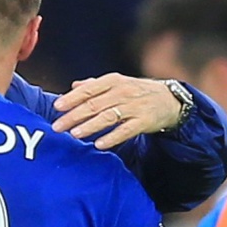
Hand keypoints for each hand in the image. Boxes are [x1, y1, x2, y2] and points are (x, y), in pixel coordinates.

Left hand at [52, 74, 181, 148]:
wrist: (170, 100)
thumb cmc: (137, 92)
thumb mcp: (117, 83)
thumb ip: (95, 85)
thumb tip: (73, 87)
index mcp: (113, 81)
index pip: (88, 90)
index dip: (71, 98)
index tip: (57, 107)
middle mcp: (122, 92)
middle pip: (94, 105)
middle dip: (73, 116)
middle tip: (58, 127)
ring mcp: (133, 107)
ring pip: (107, 117)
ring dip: (89, 126)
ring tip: (74, 134)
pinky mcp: (143, 121)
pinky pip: (125, 131)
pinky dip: (111, 138)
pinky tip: (98, 144)